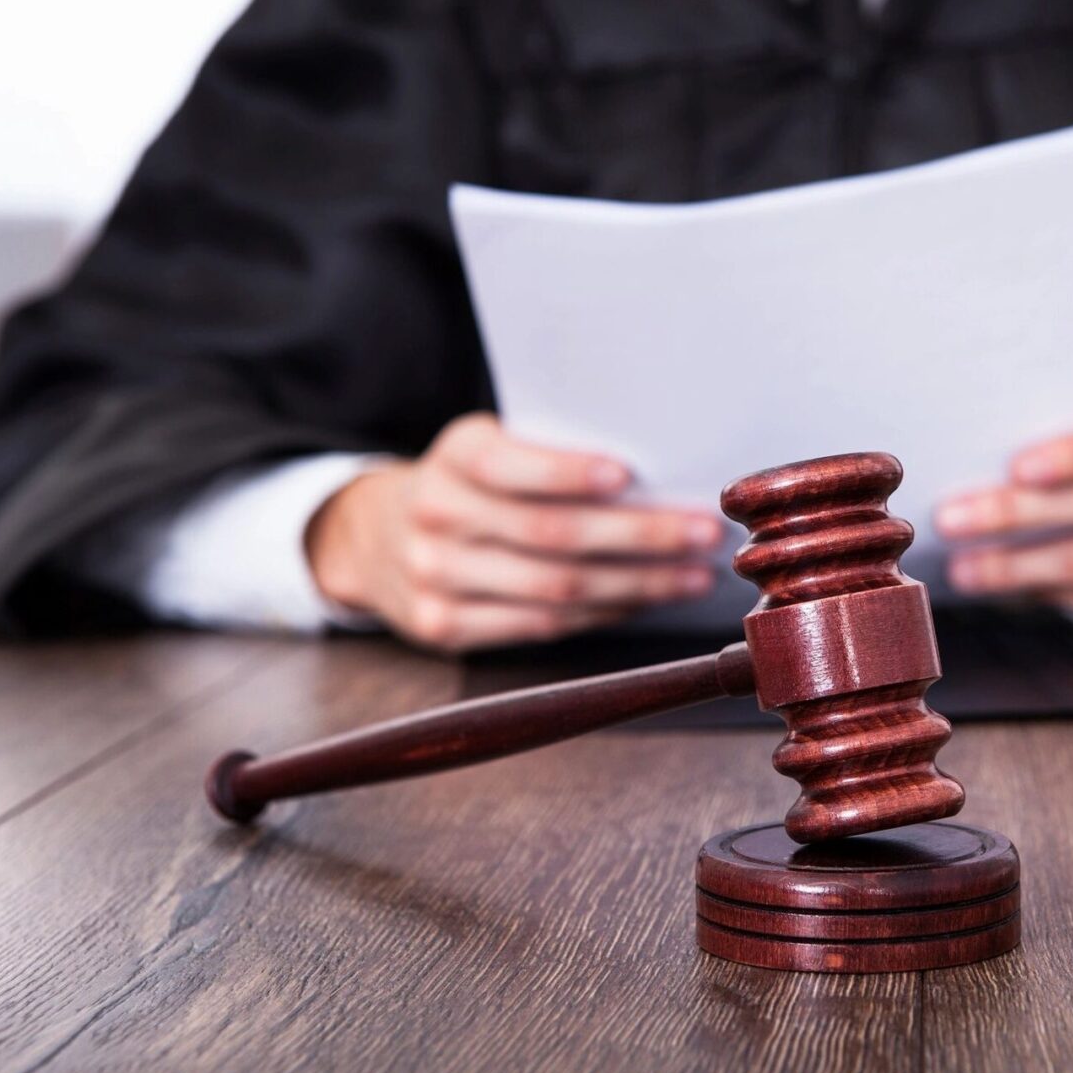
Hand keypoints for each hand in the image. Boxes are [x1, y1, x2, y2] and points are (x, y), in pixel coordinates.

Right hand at [306, 413, 722, 651]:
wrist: (370, 536)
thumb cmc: (467, 483)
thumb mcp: (488, 446)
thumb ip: (549, 453)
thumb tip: (657, 475)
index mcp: (455, 457)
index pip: (510, 465)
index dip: (566, 472)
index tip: (626, 475)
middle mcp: (436, 514)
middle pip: (552, 534)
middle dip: (639, 536)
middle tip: (701, 533)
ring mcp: (434, 577)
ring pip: (555, 589)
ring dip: (637, 584)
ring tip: (694, 575)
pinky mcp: (442, 626)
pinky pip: (541, 625)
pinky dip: (602, 613)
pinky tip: (645, 600)